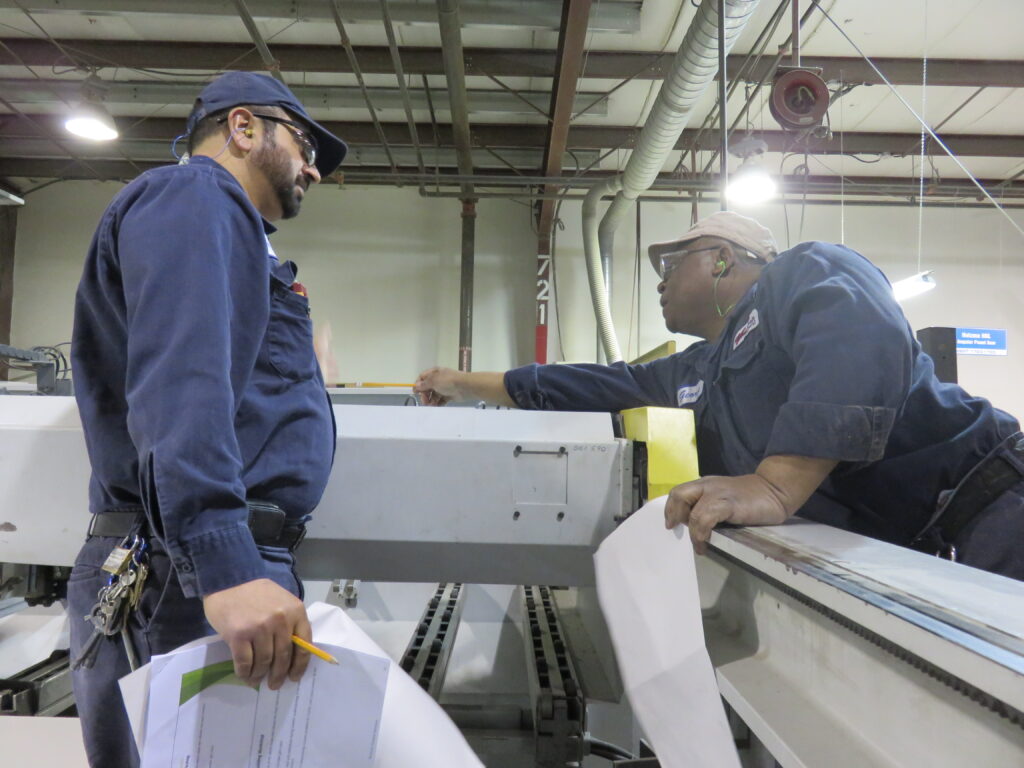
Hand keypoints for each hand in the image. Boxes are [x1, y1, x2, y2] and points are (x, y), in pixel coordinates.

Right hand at [202, 578, 311, 689]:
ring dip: (260, 675)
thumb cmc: (256, 592)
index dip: (300, 665)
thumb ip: (289, 622)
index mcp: (295, 611)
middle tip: (275, 684)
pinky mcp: (239, 635)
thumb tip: (292, 653)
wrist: (229, 579)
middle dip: (279, 674)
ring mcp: (259, 628)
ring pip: (264, 662)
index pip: (304, 645)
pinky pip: (245, 662)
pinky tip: (245, 676)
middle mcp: (280, 620)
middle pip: (283, 657)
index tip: (295, 677)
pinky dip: (245, 673)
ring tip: (257, 680)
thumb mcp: (281, 601)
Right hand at [413, 366, 461, 405]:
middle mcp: (438, 379)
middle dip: (424, 395)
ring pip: (433, 395)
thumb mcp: (433, 381)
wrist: (465, 386)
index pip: (422, 378)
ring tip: (431, 405)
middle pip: (427, 388)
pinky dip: (437, 403)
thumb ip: (424, 384)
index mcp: (434, 373)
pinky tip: (436, 406)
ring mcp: (443, 388)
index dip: (418, 385)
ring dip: (430, 400)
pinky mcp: (448, 395)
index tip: (415, 393)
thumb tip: (416, 386)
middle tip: (425, 402)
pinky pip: (440, 400)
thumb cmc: (448, 381)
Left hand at [663, 474, 789, 554]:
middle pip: (679, 495)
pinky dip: (702, 532)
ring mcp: (718, 493)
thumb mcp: (724, 499)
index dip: (671, 508)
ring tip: (698, 546)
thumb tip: (694, 526)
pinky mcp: (730, 503)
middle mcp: (708, 486)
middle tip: (676, 530)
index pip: (678, 492)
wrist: (775, 489)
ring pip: (692, 510)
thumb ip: (709, 507)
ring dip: (692, 532)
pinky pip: (706, 517)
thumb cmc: (751, 499)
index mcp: (705, 485)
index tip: (671, 524)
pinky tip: (706, 543)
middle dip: (673, 514)